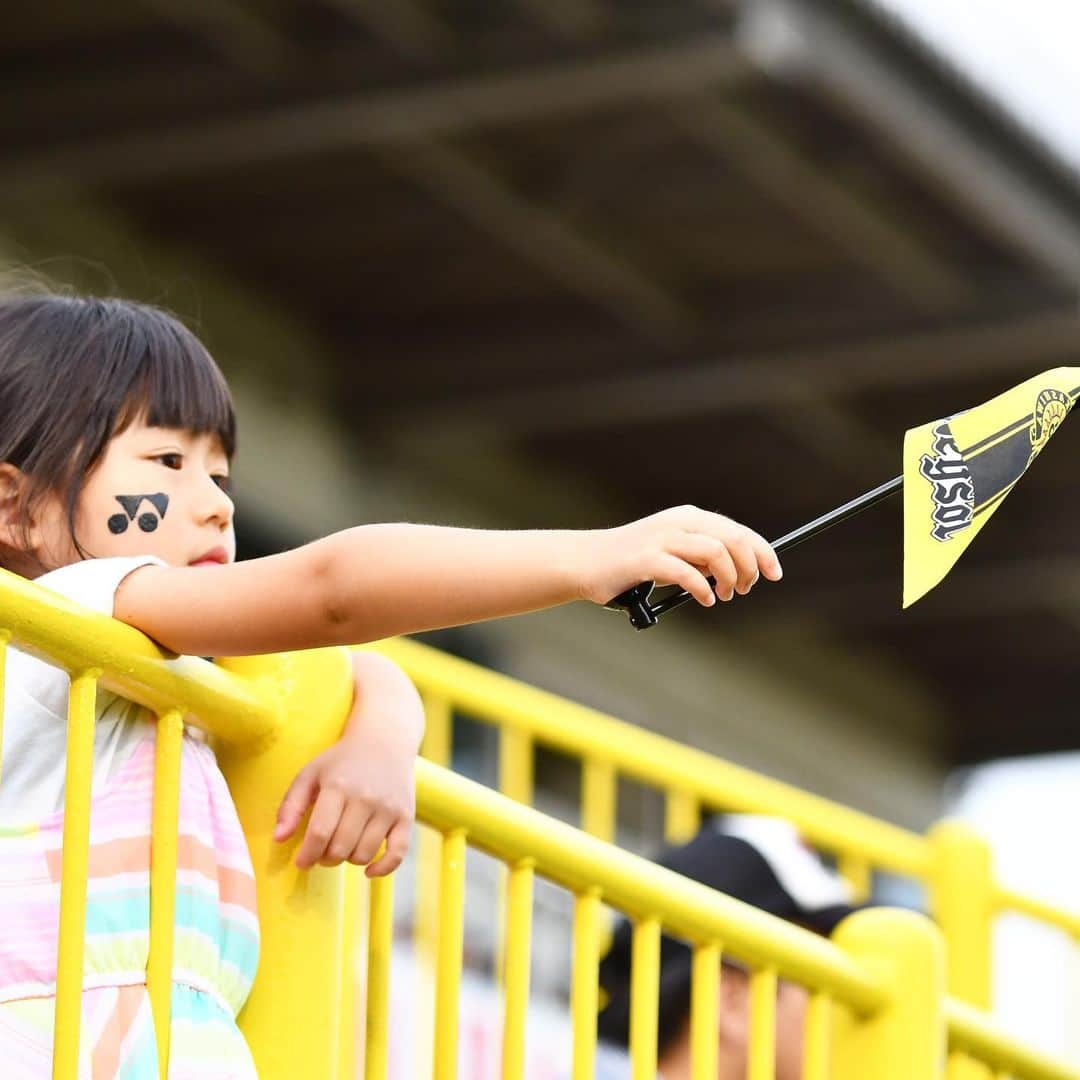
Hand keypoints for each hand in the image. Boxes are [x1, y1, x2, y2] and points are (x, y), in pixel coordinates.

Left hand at [274, 725, 415, 873]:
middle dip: (324, 858)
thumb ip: (291, 805)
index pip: (320, 833)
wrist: (385, 740)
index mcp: (338, 786)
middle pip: (340, 848)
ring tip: (342, 846)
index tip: (301, 862)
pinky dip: (382, 869)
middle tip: (322, 851)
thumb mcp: (311, 773)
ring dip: (347, 859)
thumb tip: (278, 839)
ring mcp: (388, 808)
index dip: (307, 855)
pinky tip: (369, 870)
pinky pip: (397, 854)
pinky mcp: (406, 816)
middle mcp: (366, 797)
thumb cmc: (342, 761)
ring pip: (363, 854)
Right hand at [577, 505, 781, 607]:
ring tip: (723, 595)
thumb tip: (739, 570)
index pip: (738, 530)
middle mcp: (678, 522)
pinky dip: (702, 590)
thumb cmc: (633, 563)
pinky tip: (704, 599)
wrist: (587, 562)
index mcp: (688, 517)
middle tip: (744, 589)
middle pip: (732, 538)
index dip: (763, 552)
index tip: (774, 574)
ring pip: (715, 552)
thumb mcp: (674, 554)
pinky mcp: (645, 559)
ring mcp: (661, 538)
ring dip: (728, 577)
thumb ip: (703, 558)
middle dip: (749, 567)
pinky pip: (686, 573)